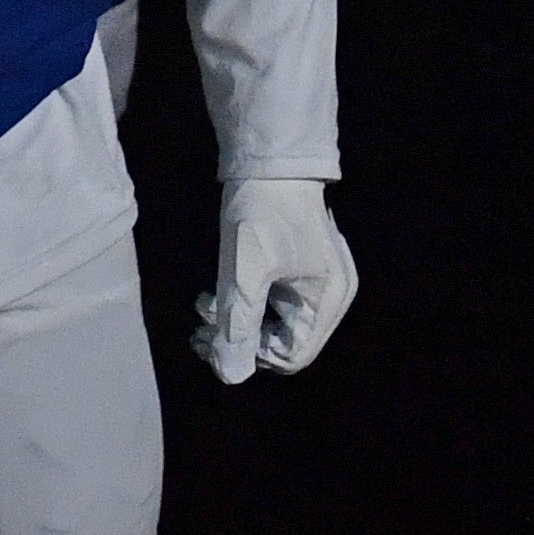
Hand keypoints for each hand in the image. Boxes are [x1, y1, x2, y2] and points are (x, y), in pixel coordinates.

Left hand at [192, 177, 359, 383]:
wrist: (271, 161)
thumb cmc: (261, 211)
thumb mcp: (244, 270)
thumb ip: (238, 324)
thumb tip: (229, 373)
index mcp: (328, 299)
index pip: (293, 356)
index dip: (252, 356)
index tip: (216, 338)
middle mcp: (333, 296)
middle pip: (285, 341)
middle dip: (240, 338)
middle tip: (200, 328)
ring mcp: (321, 282)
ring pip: (278, 323)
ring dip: (239, 322)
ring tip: (204, 307)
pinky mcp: (305, 270)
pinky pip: (277, 303)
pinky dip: (248, 303)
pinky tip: (218, 295)